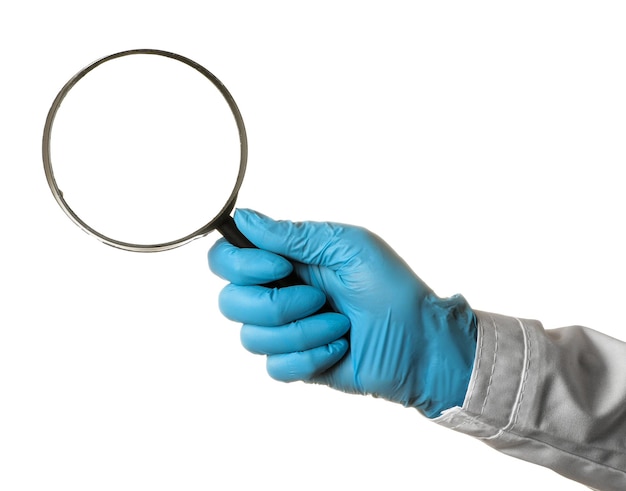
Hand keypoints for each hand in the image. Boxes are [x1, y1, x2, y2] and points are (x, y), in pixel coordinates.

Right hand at [209, 209, 476, 417]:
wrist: (421, 342)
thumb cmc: (392, 289)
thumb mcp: (347, 247)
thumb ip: (292, 235)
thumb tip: (243, 217)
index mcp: (286, 261)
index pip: (226, 259)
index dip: (242, 264)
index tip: (281, 266)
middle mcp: (279, 294)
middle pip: (229, 301)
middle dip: (276, 303)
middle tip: (318, 297)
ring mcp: (286, 332)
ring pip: (250, 338)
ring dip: (302, 331)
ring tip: (339, 325)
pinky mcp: (297, 364)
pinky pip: (274, 367)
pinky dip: (309, 357)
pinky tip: (337, 348)